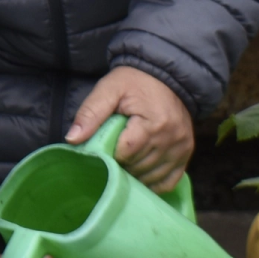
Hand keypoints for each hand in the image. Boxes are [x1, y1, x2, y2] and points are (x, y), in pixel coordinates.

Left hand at [64, 66, 194, 193]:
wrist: (166, 76)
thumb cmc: (134, 82)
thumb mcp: (109, 89)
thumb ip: (91, 112)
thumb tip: (72, 139)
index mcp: (154, 122)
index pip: (127, 152)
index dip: (112, 153)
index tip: (107, 144)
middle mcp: (172, 138)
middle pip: (138, 167)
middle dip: (122, 164)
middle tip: (114, 151)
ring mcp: (182, 148)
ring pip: (151, 177)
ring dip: (135, 174)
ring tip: (126, 159)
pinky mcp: (186, 154)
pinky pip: (168, 182)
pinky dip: (152, 182)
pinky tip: (141, 173)